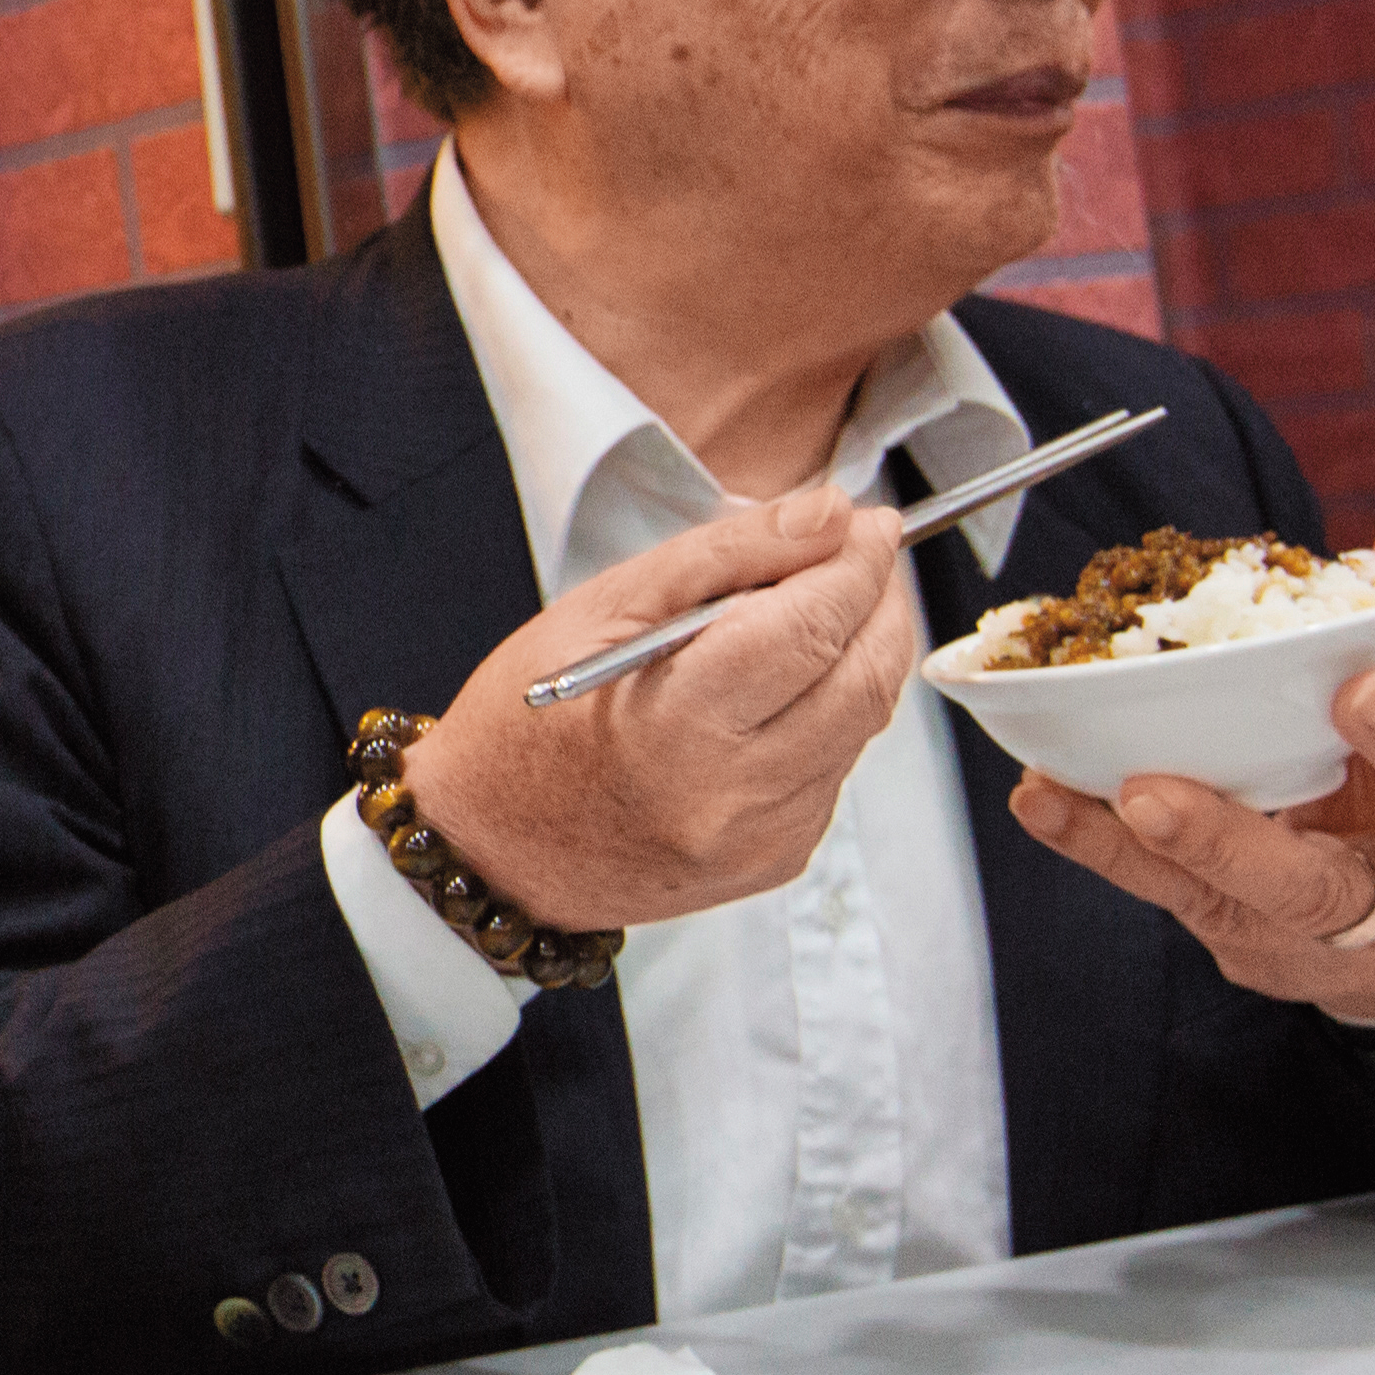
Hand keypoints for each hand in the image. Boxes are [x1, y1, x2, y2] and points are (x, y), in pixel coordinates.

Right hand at [400, 488, 916, 930]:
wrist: (494, 851)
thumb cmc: (525, 721)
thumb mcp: (603, 608)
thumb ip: (726, 554)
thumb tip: (830, 516)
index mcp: (680, 722)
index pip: (814, 624)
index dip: (857, 562)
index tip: (865, 522)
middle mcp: (734, 792)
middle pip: (866, 677)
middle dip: (881, 603)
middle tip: (862, 558)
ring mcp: (763, 836)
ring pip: (863, 724)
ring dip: (860, 656)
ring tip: (811, 616)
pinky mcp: (778, 858)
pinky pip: (836, 769)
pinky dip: (829, 716)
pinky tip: (776, 695)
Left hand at [1011, 510, 1374, 1019]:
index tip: (1366, 688)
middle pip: (1305, 886)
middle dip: (1226, 840)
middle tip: (1154, 798)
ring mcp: (1293, 936)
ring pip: (1206, 899)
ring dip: (1120, 847)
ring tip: (1050, 795)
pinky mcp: (1230, 935)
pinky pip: (1160, 891)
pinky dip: (1095, 842)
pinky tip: (1042, 796)